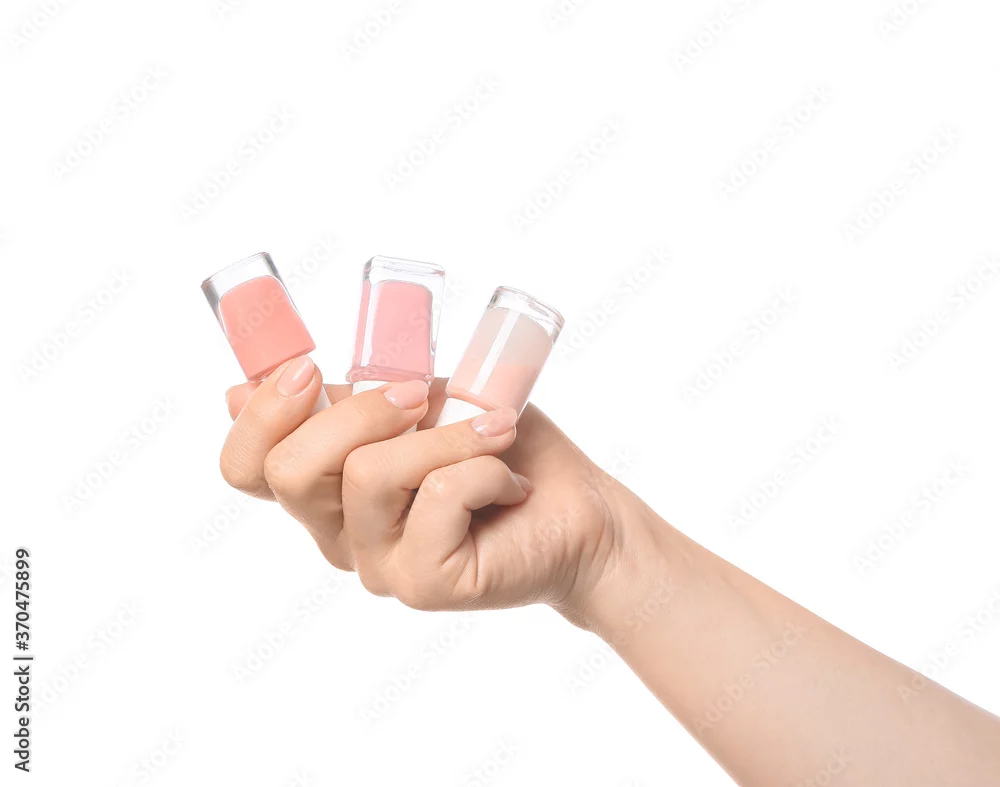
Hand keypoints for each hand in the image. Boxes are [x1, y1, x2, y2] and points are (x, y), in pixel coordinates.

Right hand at [220, 356, 620, 615]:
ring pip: (369, 475)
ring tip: (494, 433)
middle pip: (290, 470)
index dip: (259, 414)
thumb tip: (241, 385)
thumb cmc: (499, 445)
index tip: (309, 369)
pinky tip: (509, 484)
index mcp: (328, 487)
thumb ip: (348, 397)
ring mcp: (379, 564)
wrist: (578, 508)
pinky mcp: (424, 583)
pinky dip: (482, 467)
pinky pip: (437, 499)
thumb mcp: (422, 401)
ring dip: (442, 436)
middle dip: (354, 412)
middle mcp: (340, 533)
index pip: (244, 468)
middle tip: (417, 395)